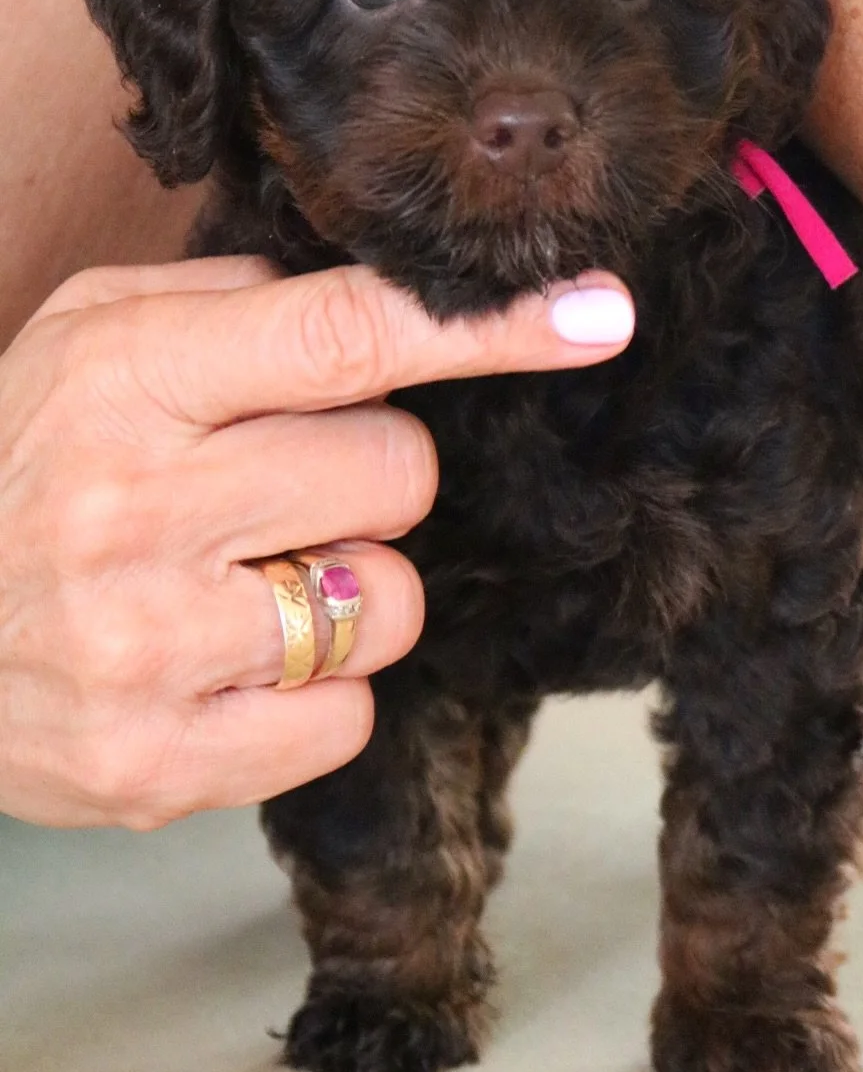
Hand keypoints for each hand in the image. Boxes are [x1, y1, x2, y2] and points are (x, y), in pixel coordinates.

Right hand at [0, 257, 633, 828]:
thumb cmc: (11, 465)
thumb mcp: (86, 341)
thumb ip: (232, 310)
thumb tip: (393, 305)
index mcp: (126, 382)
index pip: (348, 336)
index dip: (486, 324)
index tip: (596, 312)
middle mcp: (139, 511)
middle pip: (397, 474)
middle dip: (363, 479)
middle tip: (270, 492)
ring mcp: (149, 649)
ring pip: (387, 601)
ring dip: (345, 589)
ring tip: (237, 584)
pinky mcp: (161, 766)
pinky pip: (348, 715)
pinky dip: (314, 693)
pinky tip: (225, 666)